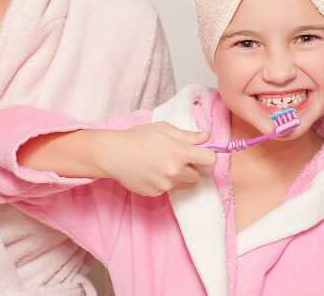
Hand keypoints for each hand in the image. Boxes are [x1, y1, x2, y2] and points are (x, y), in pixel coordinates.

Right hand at [95, 122, 216, 196]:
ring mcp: (165, 184)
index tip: (201, 154)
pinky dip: (161, 181)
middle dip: (189, 167)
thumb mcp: (163, 129)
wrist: (113, 154)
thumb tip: (207, 136)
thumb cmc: (137, 137)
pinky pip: (166, 188)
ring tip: (156, 163)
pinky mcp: (156, 193)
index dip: (207, 156)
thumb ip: (187, 135)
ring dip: (174, 174)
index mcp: (179, 152)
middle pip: (196, 175)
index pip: (210, 159)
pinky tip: (149, 171)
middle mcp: (174, 170)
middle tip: (173, 157)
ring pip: (180, 181)